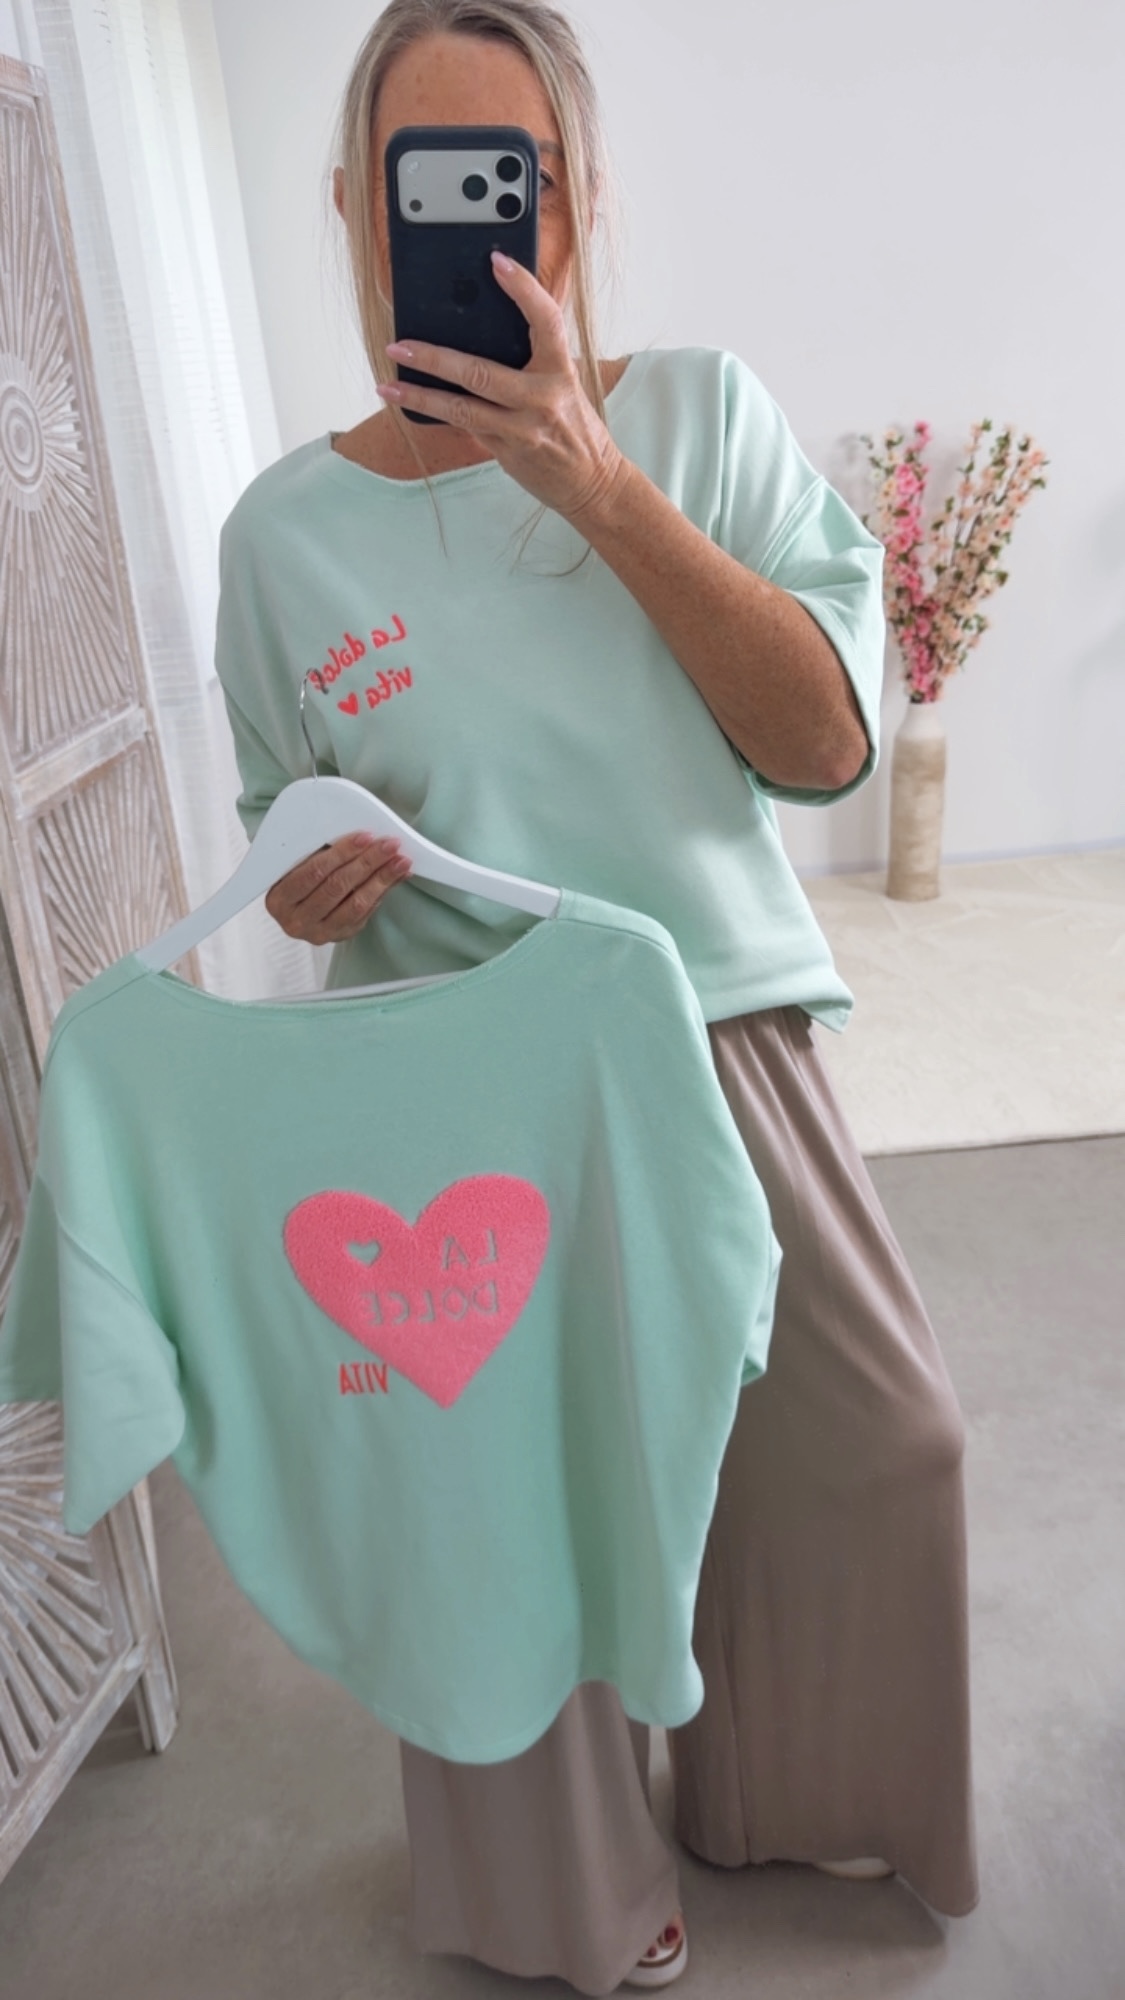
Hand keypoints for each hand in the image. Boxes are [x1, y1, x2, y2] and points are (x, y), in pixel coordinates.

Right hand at [264, 833, 411, 944]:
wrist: (296, 911)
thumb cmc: (297, 878)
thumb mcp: (297, 865)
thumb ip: (321, 853)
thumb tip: (362, 837)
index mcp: (279, 899)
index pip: (314, 872)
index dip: (342, 853)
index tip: (365, 837)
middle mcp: (296, 921)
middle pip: (337, 887)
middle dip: (367, 862)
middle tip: (390, 845)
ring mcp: (319, 933)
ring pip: (356, 904)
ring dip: (382, 879)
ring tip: (400, 861)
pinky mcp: (340, 937)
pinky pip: (365, 913)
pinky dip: (383, 891)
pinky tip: (396, 876)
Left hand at [376, 252, 628, 524]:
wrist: (591, 481)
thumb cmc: (573, 425)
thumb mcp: (563, 384)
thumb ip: (531, 360)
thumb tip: (477, 333)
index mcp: (561, 370)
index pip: (546, 320)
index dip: (523, 288)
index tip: (497, 261)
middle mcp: (542, 398)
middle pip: (480, 373)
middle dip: (434, 358)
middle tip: (398, 345)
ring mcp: (523, 429)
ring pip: (463, 408)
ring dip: (421, 395)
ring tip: (388, 385)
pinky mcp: (508, 451)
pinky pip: (465, 427)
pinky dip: (436, 413)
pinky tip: (409, 403)